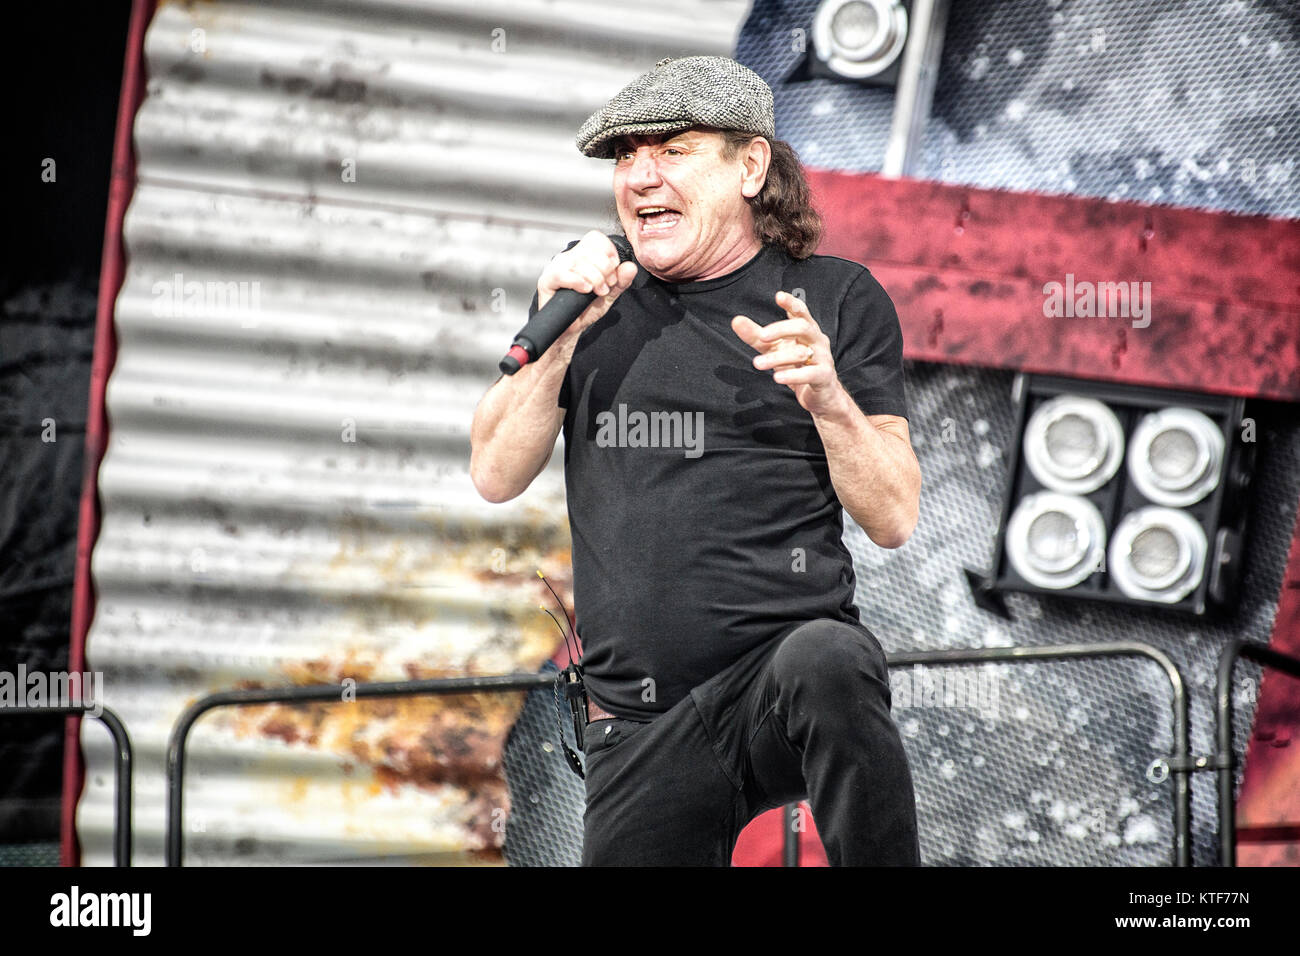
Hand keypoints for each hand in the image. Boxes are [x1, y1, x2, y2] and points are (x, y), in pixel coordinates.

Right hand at [537, 230, 638, 344]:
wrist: (570, 329)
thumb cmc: (585, 309)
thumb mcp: (609, 294)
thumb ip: (621, 281)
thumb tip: (631, 267)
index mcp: (582, 256)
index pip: (596, 239)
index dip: (609, 253)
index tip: (613, 271)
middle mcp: (569, 258)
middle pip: (591, 250)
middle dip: (605, 270)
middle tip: (606, 286)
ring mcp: (556, 267)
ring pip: (579, 262)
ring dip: (594, 278)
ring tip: (597, 292)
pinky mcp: (547, 280)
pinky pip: (562, 274)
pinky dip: (578, 281)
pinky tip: (585, 290)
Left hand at [732, 290, 848, 417]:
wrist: (820, 393)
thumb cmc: (797, 365)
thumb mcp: (774, 348)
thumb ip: (756, 336)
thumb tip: (736, 321)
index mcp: (806, 329)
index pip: (801, 312)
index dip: (791, 303)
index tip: (779, 296)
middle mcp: (817, 340)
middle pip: (802, 327)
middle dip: (781, 329)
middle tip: (762, 336)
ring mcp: (823, 357)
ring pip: (801, 352)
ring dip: (777, 358)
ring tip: (757, 363)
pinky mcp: (823, 376)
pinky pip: (809, 374)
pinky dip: (792, 375)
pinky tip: (777, 378)